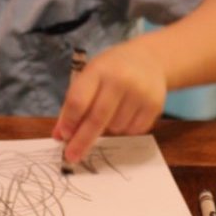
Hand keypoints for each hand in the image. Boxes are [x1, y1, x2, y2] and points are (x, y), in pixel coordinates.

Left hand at [52, 42, 166, 163]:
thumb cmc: (112, 70)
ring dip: (108, 129)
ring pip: (116, 128)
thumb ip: (73, 105)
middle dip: (83, 141)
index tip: (64, 137)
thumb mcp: (89, 77)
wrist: (149, 59)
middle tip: (72, 157)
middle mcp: (120, 80)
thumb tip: (60, 135)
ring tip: (112, 111)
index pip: (79, 100)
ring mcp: (140, 93)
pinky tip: (126, 113)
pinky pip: (133, 131)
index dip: (70, 122)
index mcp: (98, 71)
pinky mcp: (155, 105)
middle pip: (97, 118)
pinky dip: (125, 129)